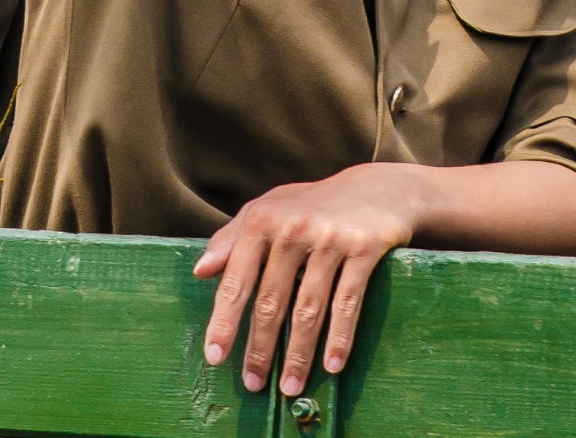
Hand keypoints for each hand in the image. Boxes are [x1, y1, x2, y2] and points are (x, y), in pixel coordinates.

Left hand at [196, 164, 428, 397]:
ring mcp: (329, 239)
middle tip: (252, 384)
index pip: (237, 280)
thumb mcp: (267, 210)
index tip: (215, 356)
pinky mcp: (363, 249)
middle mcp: (292, 229)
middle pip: (270, 301)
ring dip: (298, 354)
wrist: (376, 188)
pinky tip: (332, 365)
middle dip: (259, 348)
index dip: (224, 321)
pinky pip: (347, 302)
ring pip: (308, 308)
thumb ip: (231, 239)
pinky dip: (339, 337)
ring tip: (290, 386)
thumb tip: (199, 271)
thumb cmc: (311, 205)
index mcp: (261, 220)